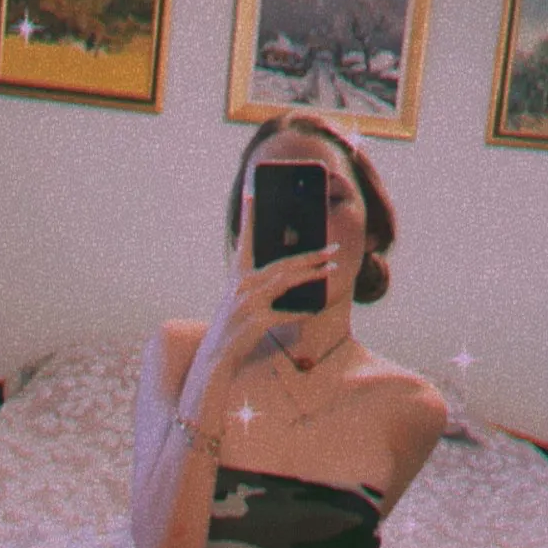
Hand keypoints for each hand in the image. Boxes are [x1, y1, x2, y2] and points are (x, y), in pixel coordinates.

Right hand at [201, 194, 337, 372]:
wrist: (215, 357)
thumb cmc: (233, 328)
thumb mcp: (242, 300)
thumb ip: (262, 285)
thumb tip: (293, 272)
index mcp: (237, 276)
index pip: (245, 240)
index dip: (249, 215)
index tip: (252, 190)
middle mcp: (241, 285)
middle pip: (282, 263)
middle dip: (310, 254)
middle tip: (332, 249)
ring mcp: (248, 303)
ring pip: (287, 281)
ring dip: (313, 274)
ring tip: (332, 268)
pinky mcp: (256, 321)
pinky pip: (286, 312)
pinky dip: (302, 310)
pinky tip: (316, 306)